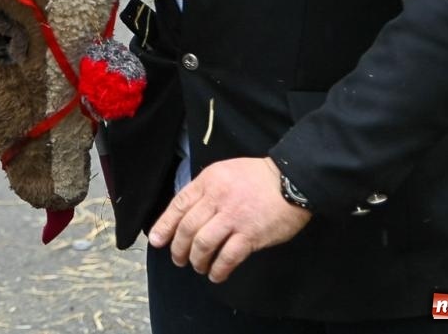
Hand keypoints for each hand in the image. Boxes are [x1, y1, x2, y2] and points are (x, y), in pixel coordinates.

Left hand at [147, 157, 310, 282]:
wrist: (291, 180)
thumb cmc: (256, 177)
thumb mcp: (224, 172)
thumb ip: (206, 190)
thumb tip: (189, 212)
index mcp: (207, 181)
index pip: (178, 205)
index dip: (165, 225)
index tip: (157, 241)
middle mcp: (216, 199)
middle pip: (188, 228)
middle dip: (178, 248)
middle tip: (178, 259)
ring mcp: (233, 218)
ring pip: (204, 244)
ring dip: (197, 260)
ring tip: (198, 267)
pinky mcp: (251, 235)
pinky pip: (228, 257)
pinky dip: (219, 269)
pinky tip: (216, 275)